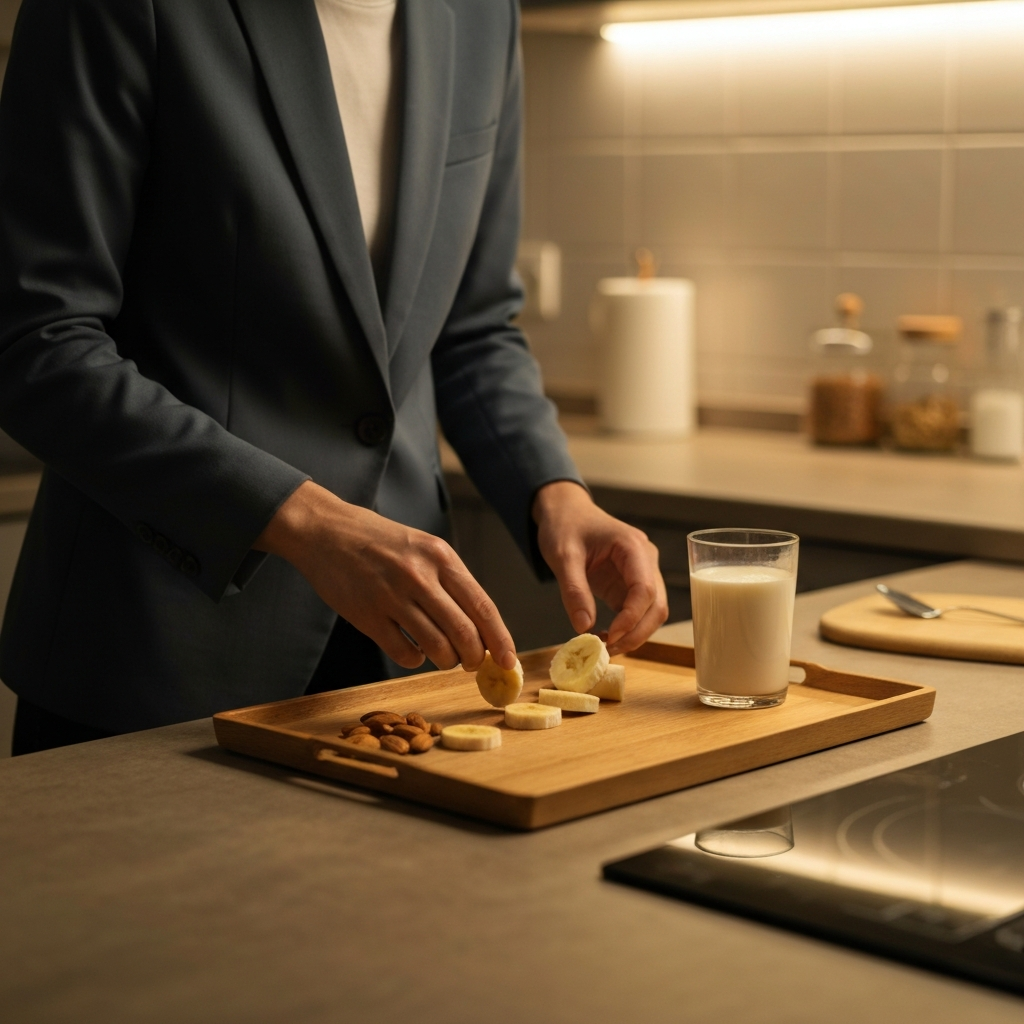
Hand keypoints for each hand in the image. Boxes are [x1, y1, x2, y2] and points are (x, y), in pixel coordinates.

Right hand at [255, 481, 515, 671]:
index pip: (482, 606)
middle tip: (473, 664)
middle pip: (464, 632)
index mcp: (441, 556)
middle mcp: (419, 576)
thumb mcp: (423, 547)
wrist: (326, 531)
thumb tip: (481, 625)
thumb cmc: (380, 540)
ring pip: (436, 647)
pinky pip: (404, 653)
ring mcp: (392, 597)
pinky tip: (413, 651)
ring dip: (446, 660)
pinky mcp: (367, 617)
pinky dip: (415, 660)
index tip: (508, 661)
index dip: (500, 639)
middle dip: (475, 657)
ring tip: (444, 657)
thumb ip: (451, 581)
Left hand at [532, 481, 667, 654]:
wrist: (566, 512)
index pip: (645, 589)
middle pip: (656, 605)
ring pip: (652, 612)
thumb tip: (583, 627)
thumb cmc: (565, 526)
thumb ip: (573, 590)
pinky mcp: (630, 585)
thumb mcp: (562, 555)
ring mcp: (642, 573)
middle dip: (636, 632)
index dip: (631, 618)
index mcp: (633, 547)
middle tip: (607, 650)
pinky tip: (605, 637)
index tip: (609, 637)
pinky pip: (637, 612)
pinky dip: (626, 628)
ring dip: (634, 634)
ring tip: (604, 647)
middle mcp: (645, 560)